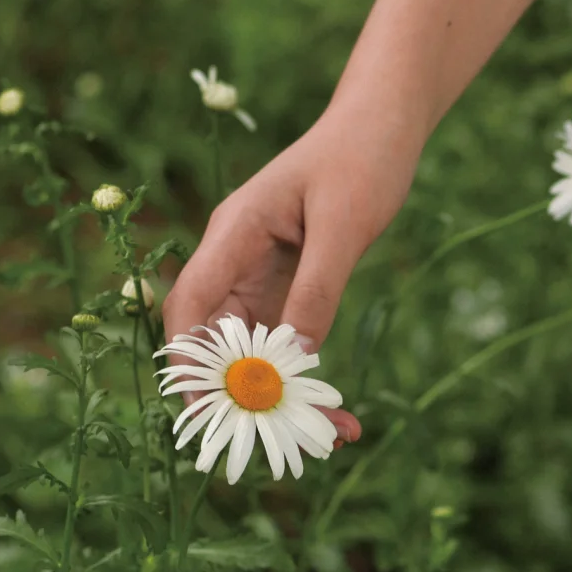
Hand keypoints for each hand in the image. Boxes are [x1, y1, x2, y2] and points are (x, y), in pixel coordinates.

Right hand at [160, 111, 413, 445]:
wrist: (382, 125)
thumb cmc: (360, 158)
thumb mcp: (344, 226)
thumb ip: (318, 288)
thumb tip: (295, 354)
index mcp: (234, 232)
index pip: (191, 305)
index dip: (189, 361)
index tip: (204, 410)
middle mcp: (235, 258)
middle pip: (215, 339)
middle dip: (239, 395)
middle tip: (273, 446)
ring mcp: (258, 276)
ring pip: (252, 350)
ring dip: (281, 396)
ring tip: (330, 436)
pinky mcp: (286, 288)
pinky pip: (284, 343)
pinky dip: (304, 378)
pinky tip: (337, 413)